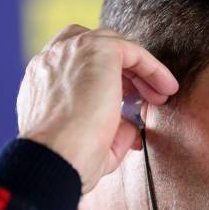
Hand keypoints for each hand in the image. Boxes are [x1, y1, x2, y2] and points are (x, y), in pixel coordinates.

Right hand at [16, 24, 177, 192]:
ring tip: (161, 96)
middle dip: (123, 70)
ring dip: (141, 70)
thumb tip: (132, 128)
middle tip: (145, 98)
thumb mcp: (91, 146)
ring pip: (115, 46)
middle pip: (93, 47)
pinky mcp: (97, 50)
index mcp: (41, 83)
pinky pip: (132, 50)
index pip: (73, 64)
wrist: (55, 159)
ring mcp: (71, 52)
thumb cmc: (69, 162)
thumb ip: (112, 132)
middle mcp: (51, 61)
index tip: (126, 101)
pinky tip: (167, 88)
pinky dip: (153, 67)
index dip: (104, 77)